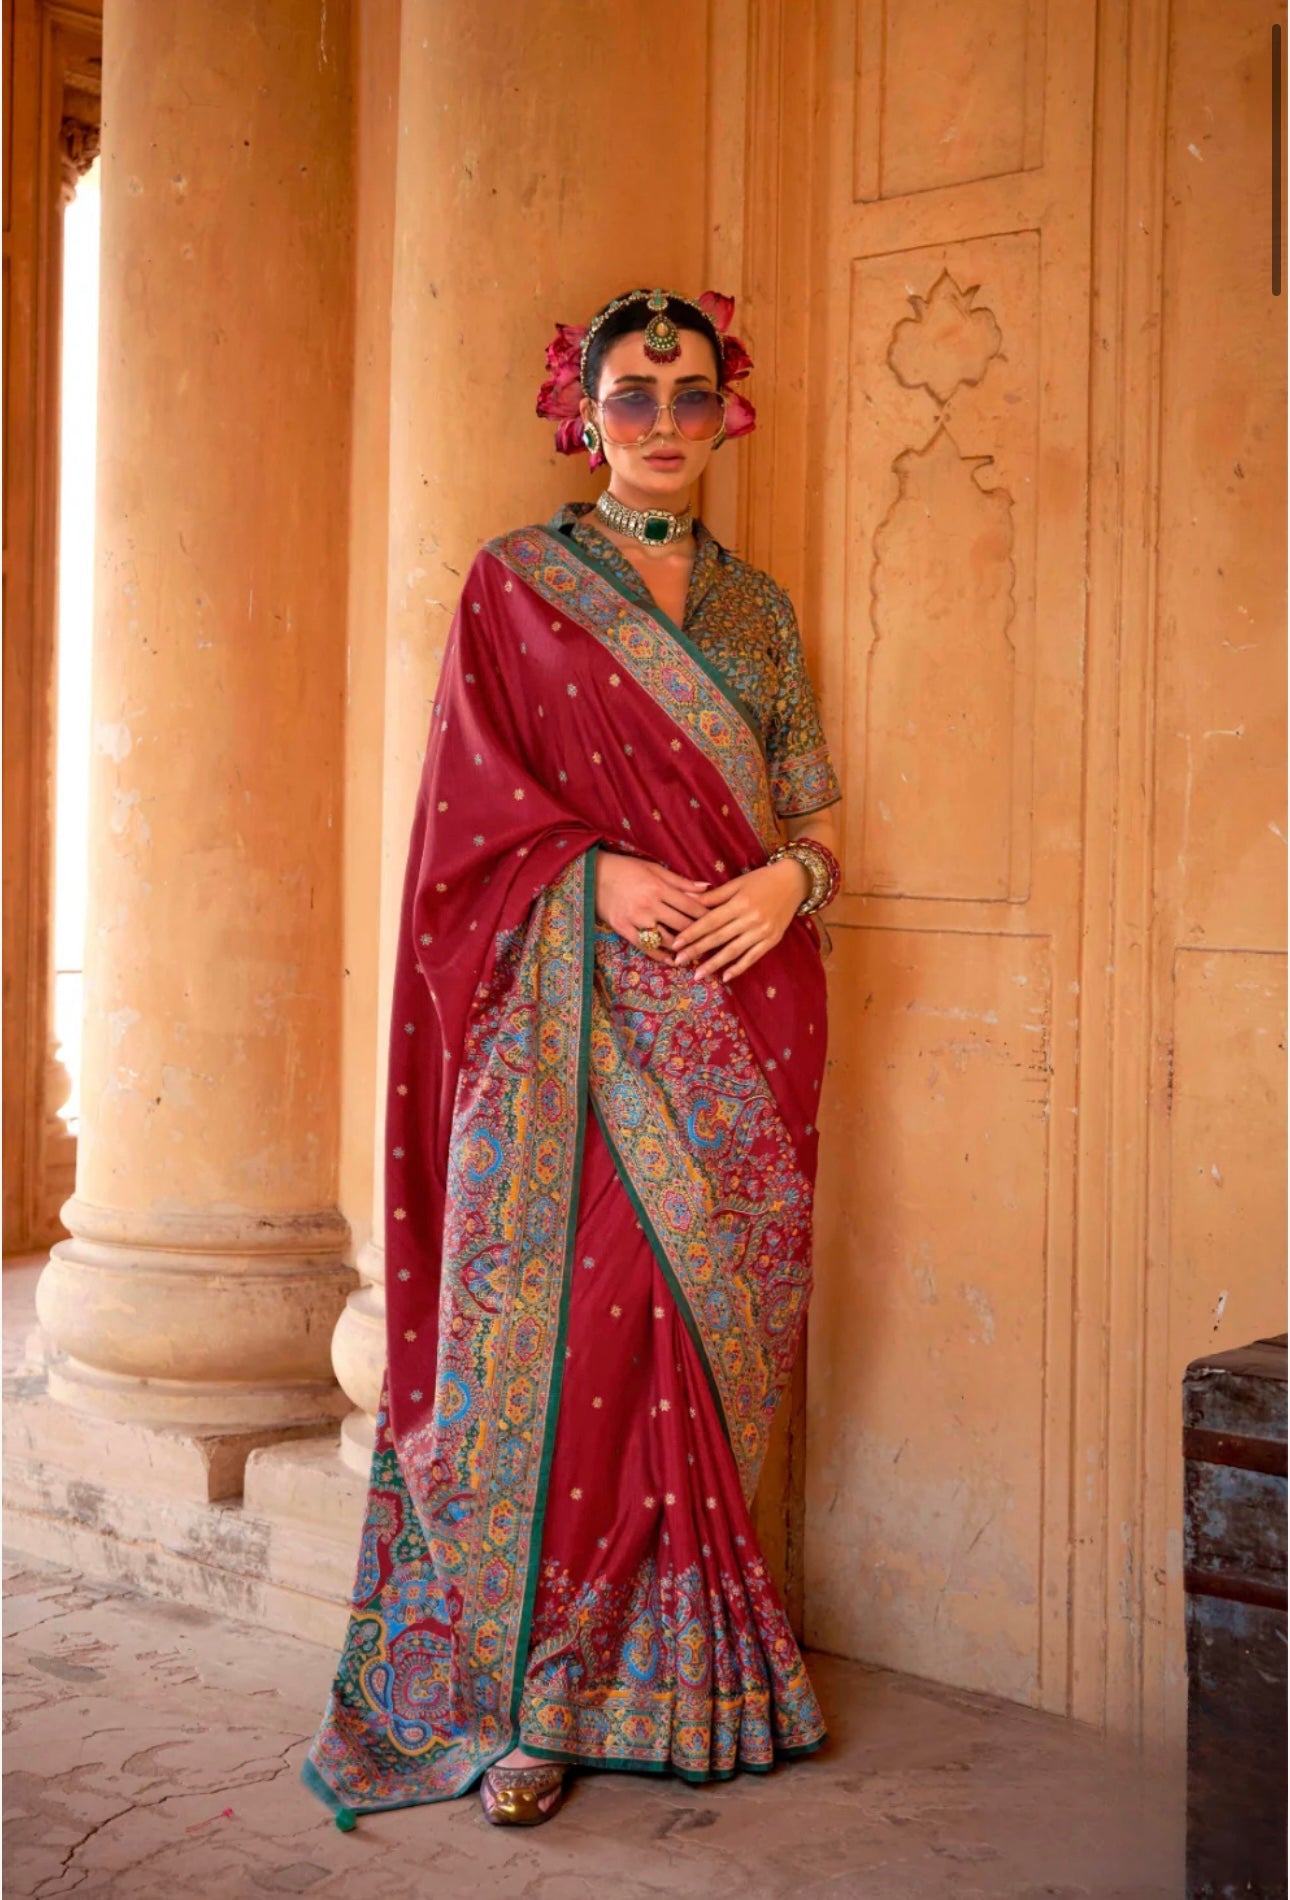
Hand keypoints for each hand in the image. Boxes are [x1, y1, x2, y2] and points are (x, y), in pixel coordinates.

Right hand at [594, 852, 711, 965]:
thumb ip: (681, 882)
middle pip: (682, 925)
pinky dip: (660, 955)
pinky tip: (671, 960)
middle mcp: (649, 905)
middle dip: (700, 935)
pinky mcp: (623, 929)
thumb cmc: (627, 868)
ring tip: (696, 955)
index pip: (691, 906)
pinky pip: (645, 947)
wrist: (593, 875)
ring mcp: (636, 919)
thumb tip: (707, 888)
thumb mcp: (655, 869)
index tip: (720, 923)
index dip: (707, 916)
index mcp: (659, 888)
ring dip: (682, 949)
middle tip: (713, 943)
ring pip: (666, 939)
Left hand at [671, 858, 809, 981]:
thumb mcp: (736, 883)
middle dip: (697, 950)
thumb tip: (686, 898)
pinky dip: (739, 968)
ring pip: (733, 951)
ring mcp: (762, 932)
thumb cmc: (761, 880)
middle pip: (719, 938)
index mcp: (739, 903)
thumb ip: (713, 896)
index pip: (710, 921)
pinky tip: (725, 977)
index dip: (692, 933)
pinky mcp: (772, 940)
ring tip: (698, 975)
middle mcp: (750, 919)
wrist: (794, 882)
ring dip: (714, 964)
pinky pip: (752, 957)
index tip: (676, 944)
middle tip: (679, 961)